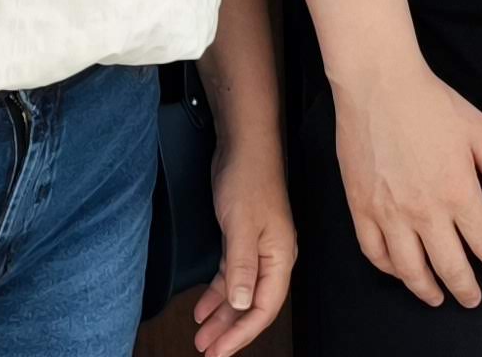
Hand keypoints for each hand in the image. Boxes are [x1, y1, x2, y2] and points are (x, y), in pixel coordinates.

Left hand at [195, 138, 297, 352]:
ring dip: (222, 315)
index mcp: (280, 257)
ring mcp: (258, 248)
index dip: (242, 333)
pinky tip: (203, 306)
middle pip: (253, 305)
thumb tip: (241, 304)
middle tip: (207, 350)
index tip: (220, 351)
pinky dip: (217, 293)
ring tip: (201, 334)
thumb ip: (242, 268)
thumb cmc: (249, 178)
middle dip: (230, 331)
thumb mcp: (241, 226)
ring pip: (240, 292)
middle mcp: (273, 257)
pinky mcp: (242, 239)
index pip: (264, 307)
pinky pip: (231, 276)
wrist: (245, 144)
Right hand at [331, 66, 481, 308]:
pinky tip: (400, 271)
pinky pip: (374, 252)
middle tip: (473, 299)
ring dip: (427, 289)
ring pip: (410, 269)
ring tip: (437, 298)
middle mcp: (424, 210)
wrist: (378, 85)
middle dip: (466, 289)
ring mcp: (389, 212)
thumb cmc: (431, 103)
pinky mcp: (361, 207)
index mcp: (459, 191)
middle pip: (450, 267)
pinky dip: (389, 269)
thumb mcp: (481, 131)